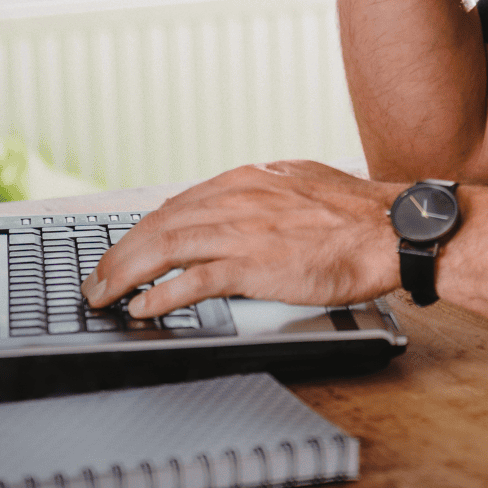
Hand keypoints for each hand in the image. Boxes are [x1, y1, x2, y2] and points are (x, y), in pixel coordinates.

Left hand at [81, 161, 402, 316]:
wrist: (390, 228)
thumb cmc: (356, 212)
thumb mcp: (300, 181)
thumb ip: (265, 191)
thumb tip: (243, 198)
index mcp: (246, 179)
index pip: (176, 205)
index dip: (143, 231)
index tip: (125, 250)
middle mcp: (236, 199)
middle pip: (158, 225)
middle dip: (119, 254)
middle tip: (97, 280)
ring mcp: (243, 231)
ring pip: (165, 249)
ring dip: (125, 274)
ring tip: (104, 295)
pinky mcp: (255, 265)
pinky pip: (194, 282)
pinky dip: (162, 296)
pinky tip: (144, 308)